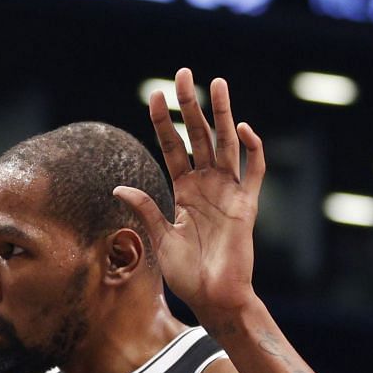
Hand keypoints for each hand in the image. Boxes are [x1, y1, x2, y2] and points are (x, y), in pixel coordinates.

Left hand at [114, 69, 265, 323]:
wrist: (214, 298)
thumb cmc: (187, 275)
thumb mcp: (160, 239)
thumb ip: (145, 211)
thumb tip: (118, 188)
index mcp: (184, 192)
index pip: (172, 147)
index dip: (163, 122)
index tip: (155, 96)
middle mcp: (207, 186)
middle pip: (198, 136)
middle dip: (190, 106)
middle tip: (183, 74)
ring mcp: (229, 192)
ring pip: (225, 144)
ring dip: (222, 114)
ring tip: (217, 84)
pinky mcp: (247, 205)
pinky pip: (253, 171)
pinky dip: (252, 149)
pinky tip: (243, 128)